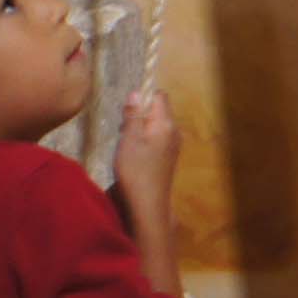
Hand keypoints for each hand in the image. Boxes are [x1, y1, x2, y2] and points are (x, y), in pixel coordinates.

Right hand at [113, 90, 183, 211]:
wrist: (148, 205)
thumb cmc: (135, 171)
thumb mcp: (128, 140)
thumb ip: (133, 115)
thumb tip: (136, 93)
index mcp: (166, 124)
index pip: (159, 96)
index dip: (143, 97)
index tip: (127, 110)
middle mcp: (174, 132)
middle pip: (158, 110)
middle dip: (139, 113)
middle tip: (123, 128)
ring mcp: (173, 145)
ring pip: (156, 125)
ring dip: (140, 127)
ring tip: (125, 142)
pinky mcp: (169, 157)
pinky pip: (157, 138)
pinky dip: (145, 139)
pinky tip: (133, 153)